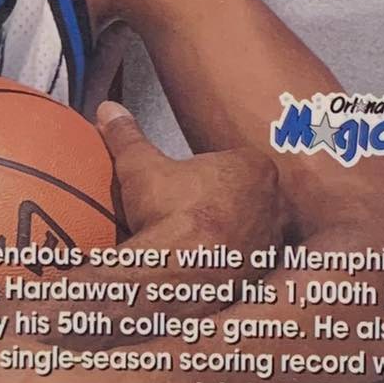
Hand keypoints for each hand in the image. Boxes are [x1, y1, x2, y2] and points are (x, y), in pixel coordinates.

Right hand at [93, 101, 283, 259]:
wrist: (177, 271)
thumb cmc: (168, 213)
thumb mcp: (140, 166)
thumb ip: (128, 136)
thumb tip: (109, 110)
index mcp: (253, 167)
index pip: (238, 163)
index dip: (213, 173)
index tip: (192, 186)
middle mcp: (274, 202)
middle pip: (251, 195)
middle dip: (231, 202)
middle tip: (198, 213)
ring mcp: (273, 239)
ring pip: (256, 229)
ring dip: (238, 234)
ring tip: (204, 243)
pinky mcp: (266, 272)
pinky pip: (255, 262)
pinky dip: (238, 263)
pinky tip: (212, 266)